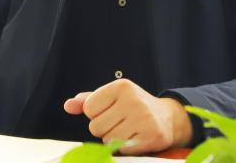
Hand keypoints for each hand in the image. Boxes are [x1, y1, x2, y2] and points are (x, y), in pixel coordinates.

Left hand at [63, 79, 191, 153]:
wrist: (168, 118)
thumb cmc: (133, 107)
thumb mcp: (112, 97)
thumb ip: (88, 101)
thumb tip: (68, 106)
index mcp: (121, 86)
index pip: (88, 108)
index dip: (96, 114)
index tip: (111, 111)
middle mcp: (133, 99)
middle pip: (95, 127)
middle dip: (105, 129)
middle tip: (121, 123)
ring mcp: (144, 118)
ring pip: (108, 141)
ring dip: (115, 140)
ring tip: (129, 131)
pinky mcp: (152, 136)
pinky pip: (123, 150)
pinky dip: (126, 149)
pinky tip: (136, 138)